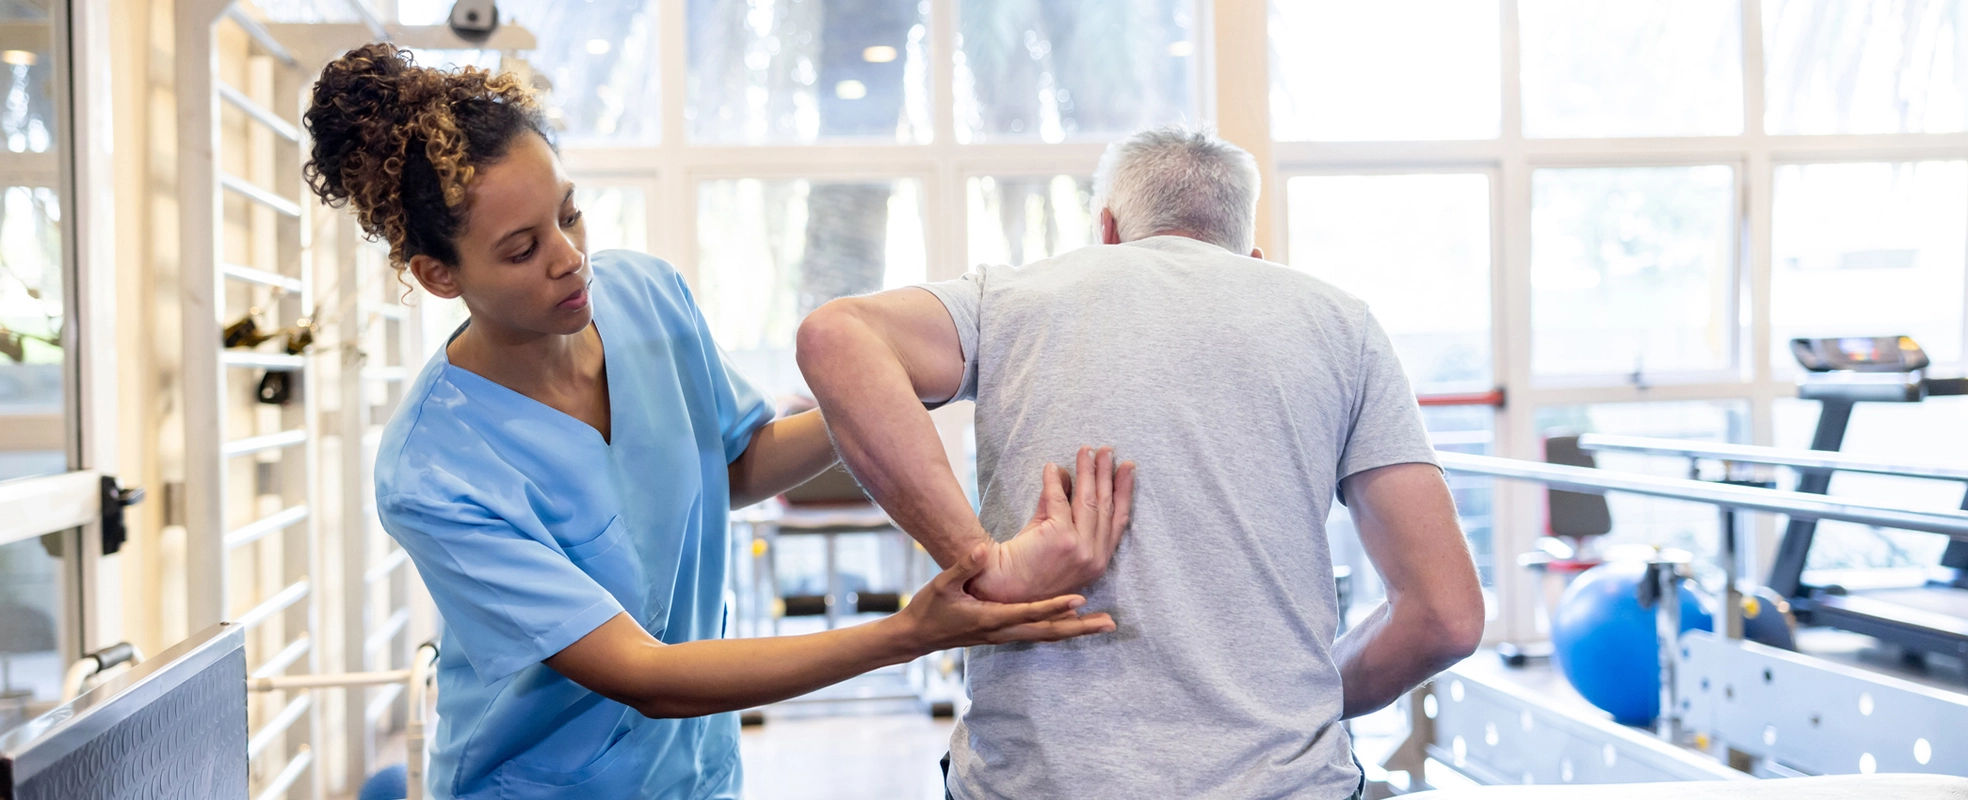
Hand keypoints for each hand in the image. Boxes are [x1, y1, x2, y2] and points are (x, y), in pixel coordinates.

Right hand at [895, 544, 1116, 653]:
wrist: (918, 636)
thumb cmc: (929, 608)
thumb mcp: (942, 584)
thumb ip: (963, 567)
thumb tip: (982, 549)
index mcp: (990, 619)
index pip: (1028, 612)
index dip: (1054, 607)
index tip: (1080, 600)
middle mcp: (1003, 631)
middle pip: (1049, 632)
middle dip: (1080, 628)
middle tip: (1109, 624)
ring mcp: (1006, 636)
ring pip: (1048, 635)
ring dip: (1077, 630)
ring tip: (1104, 625)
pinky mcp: (1006, 635)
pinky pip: (1040, 633)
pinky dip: (1061, 628)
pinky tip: (1077, 623)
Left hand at [968, 446, 1136, 603]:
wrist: (1003, 586)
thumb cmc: (1029, 563)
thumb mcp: (1054, 536)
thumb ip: (1062, 507)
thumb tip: (1065, 473)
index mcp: (1099, 560)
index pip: (1118, 519)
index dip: (1125, 491)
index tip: (1127, 469)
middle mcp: (1094, 556)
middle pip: (1105, 505)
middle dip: (1107, 474)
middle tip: (1107, 450)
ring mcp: (1080, 548)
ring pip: (1088, 500)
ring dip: (1087, 471)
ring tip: (1086, 450)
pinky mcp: (1061, 538)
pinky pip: (1059, 500)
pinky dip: (1055, 481)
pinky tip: (1051, 467)